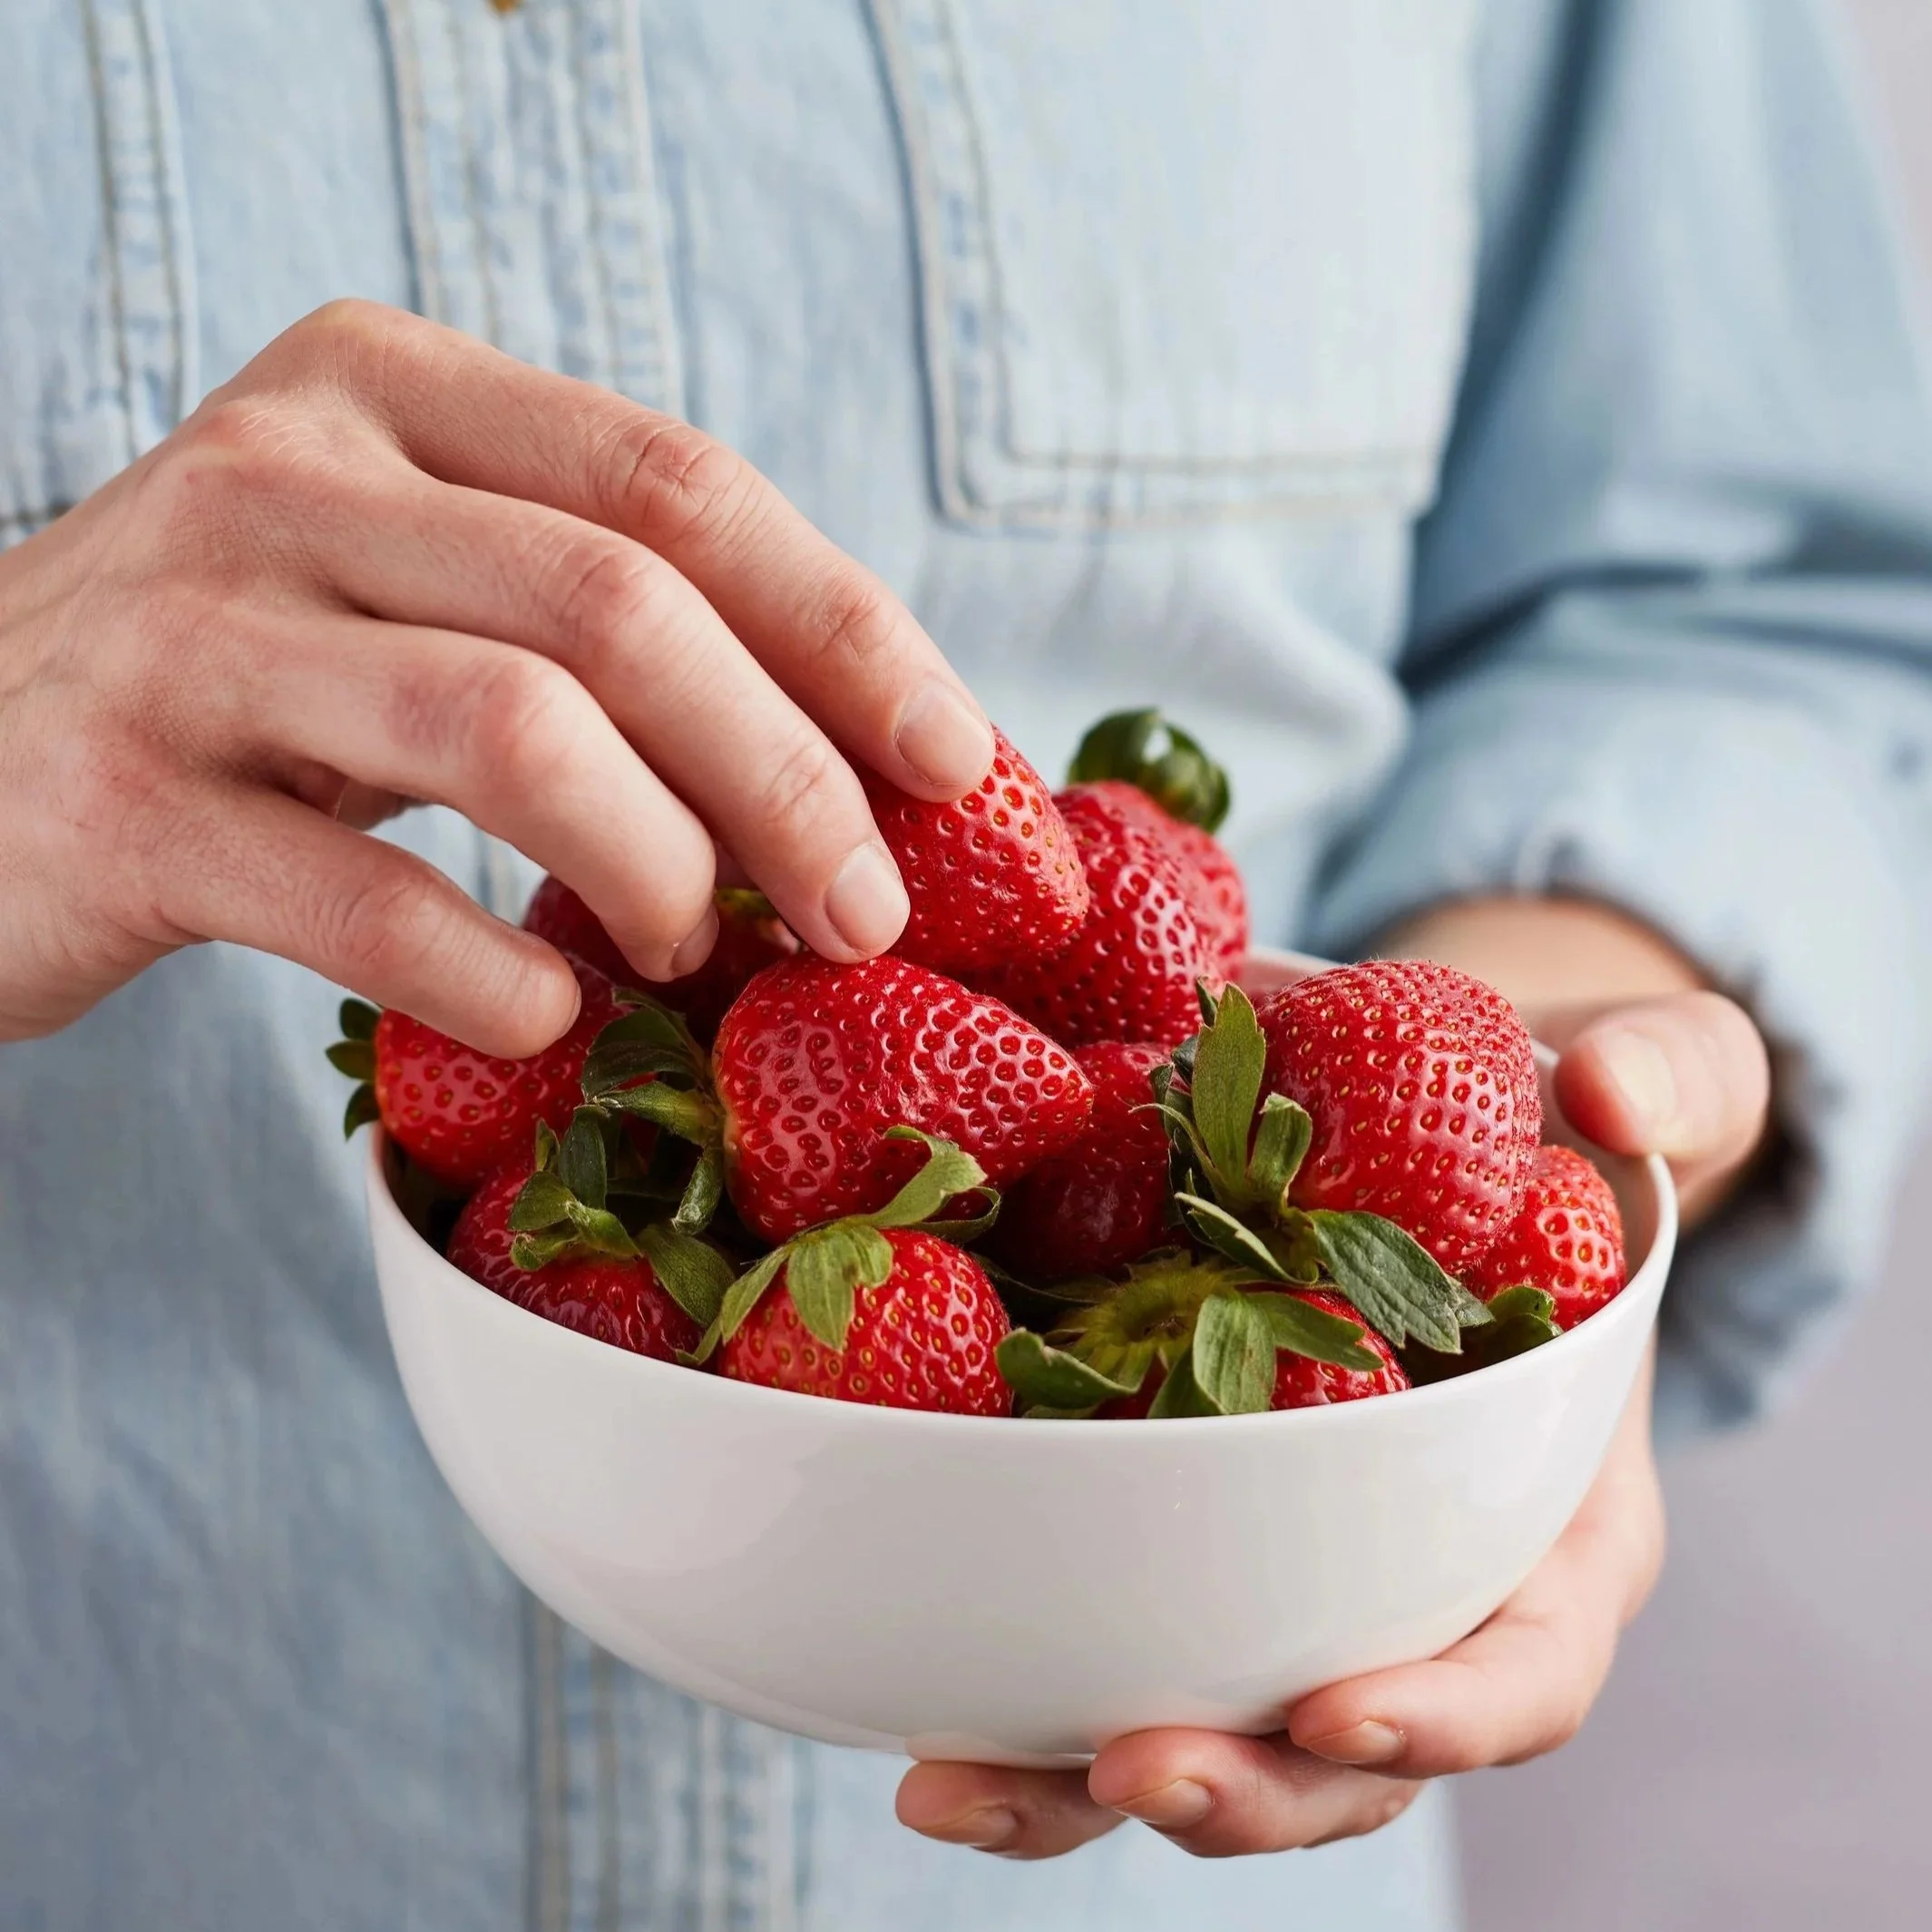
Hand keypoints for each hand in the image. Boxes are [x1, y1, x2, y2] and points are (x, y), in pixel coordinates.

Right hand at [0, 300, 991, 1049]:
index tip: (956, 759)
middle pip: (621, 607)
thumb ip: (587, 617)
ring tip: (697, 952)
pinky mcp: (114, 798)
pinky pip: (363, 896)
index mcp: (388, 390)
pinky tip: (550, 1024)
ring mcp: (187, 628)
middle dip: (787, 778)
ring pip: (512, 730)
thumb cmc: (239, 688)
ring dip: (659, 869)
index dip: (845, 626)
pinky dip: (493, 980)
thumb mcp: (406, 589)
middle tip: (869, 913)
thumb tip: (860, 751)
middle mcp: (282, 473)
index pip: (676, 484)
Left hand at [897, 894, 1768, 1860]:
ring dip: (1077, 1780)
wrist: (1426, 1143)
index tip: (1336, 1707)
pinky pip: (1098, 1623)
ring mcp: (1281, 1574)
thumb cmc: (1556, 1132)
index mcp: (1549, 1530)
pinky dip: (1009, 1673)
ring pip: (1199, 1726)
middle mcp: (1413, 1591)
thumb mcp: (1654, 1080)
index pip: (1525, 1670)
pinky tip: (902, 1689)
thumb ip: (1673, 1075)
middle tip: (1124, 1766)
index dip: (1445, 1716)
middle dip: (1242, 1787)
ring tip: (946, 1786)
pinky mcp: (1168, 1527)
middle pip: (1340, 1753)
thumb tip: (1610, 1098)